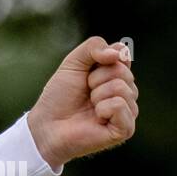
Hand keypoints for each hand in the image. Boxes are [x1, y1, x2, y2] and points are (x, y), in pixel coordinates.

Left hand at [27, 37, 137, 170]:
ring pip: (121, 87)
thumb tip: (120, 52)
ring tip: (89, 105)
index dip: (103, 57)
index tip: (87, 70)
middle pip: (121, 70)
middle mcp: (126, 92)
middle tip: (85, 91)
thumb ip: (94, 47)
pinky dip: (102, 108)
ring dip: (97, 94)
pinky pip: (120, 105)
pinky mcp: (125, 129)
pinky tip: (96, 117)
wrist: (48, 124)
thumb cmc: (60, 96)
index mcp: (116, 76)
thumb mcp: (73, 63)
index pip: (123, 54)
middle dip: (96, 78)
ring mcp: (128, 111)